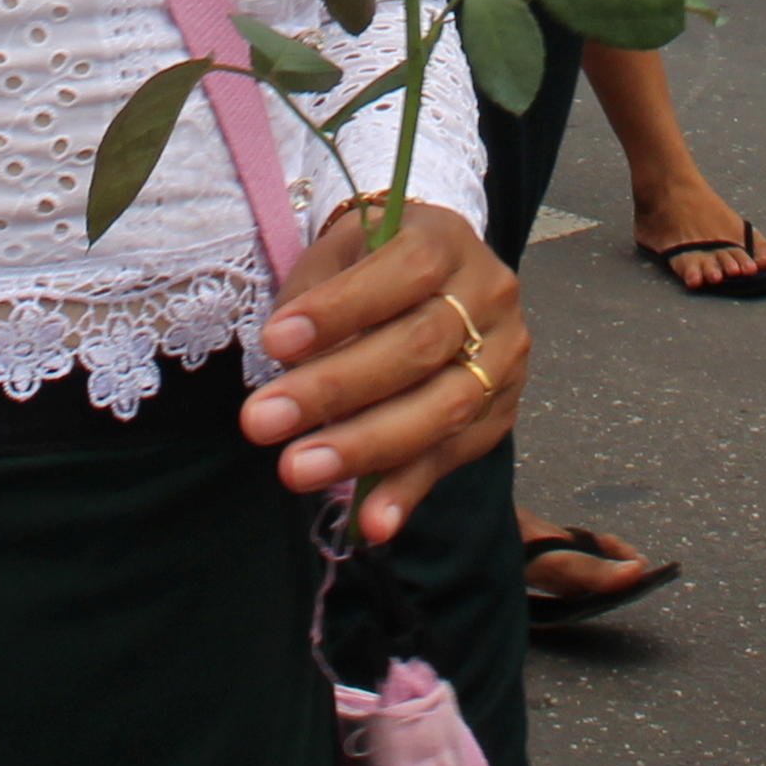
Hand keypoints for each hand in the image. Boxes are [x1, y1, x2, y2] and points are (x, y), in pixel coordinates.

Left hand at [246, 204, 523, 542]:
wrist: (440, 276)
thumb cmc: (372, 265)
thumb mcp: (341, 254)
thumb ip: (316, 299)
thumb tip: (287, 367)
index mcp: (446, 241)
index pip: (402, 273)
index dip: (340, 308)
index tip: (274, 342)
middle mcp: (488, 295)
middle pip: (418, 347)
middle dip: (335, 389)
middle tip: (261, 421)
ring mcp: (504, 357)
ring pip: (442, 408)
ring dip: (364, 447)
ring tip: (296, 472)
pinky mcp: (501, 413)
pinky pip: (452, 458)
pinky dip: (407, 492)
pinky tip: (371, 524)